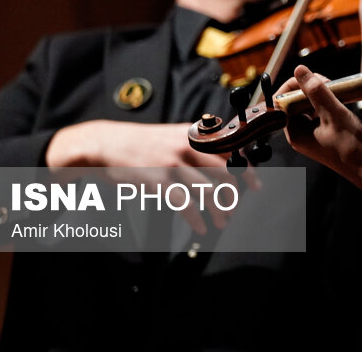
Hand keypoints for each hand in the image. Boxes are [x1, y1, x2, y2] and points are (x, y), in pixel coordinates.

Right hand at [45, 120, 246, 233]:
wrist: (106, 144)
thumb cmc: (142, 143)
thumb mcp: (174, 134)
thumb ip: (198, 144)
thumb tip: (226, 160)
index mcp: (194, 134)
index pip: (231, 151)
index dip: (246, 169)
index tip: (255, 184)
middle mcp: (187, 146)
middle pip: (224, 172)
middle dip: (234, 194)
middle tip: (236, 207)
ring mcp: (173, 164)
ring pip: (207, 191)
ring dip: (219, 210)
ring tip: (222, 221)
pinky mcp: (159, 182)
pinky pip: (185, 205)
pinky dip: (196, 219)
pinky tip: (201, 228)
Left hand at [283, 64, 361, 205]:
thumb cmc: (351, 146)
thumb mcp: (333, 114)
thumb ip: (315, 91)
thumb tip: (299, 70)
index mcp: (295, 132)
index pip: (283, 101)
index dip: (295, 85)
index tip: (313, 79)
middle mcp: (300, 135)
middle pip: (296, 101)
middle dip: (311, 88)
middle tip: (330, 84)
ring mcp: (313, 136)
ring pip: (310, 106)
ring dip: (322, 95)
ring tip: (338, 93)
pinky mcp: (325, 135)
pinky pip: (321, 113)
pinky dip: (330, 104)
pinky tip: (342, 102)